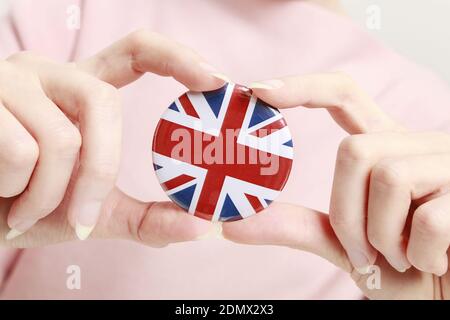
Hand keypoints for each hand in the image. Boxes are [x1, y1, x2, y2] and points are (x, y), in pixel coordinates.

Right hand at [0, 29, 224, 245]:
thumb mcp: (94, 210)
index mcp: (82, 91)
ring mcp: (11, 82)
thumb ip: (146, 218)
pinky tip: (0, 196)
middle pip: (103, 102)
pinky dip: (16, 193)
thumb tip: (202, 227)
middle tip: (82, 216)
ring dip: (47, 194)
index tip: (215, 79)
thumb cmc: (31, 207)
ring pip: (60, 137)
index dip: (177, 57)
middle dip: (99, 170)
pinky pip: (18, 152)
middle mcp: (49, 75)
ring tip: (23, 209)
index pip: (136, 52)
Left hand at [223, 72, 449, 298]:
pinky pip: (426, 219)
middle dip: (347, 213)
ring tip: (403, 256)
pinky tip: (433, 262)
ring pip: (387, 177)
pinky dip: (418, 255)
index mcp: (386, 148)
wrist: (447, 299)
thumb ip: (296, 226)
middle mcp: (418, 146)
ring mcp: (449, 164)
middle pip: (355, 150)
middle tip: (365, 251)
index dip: (304, 87)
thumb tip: (231, 224)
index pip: (344, 96)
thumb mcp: (344, 245)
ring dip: (381, 237)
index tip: (260, 89)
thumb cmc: (401, 269)